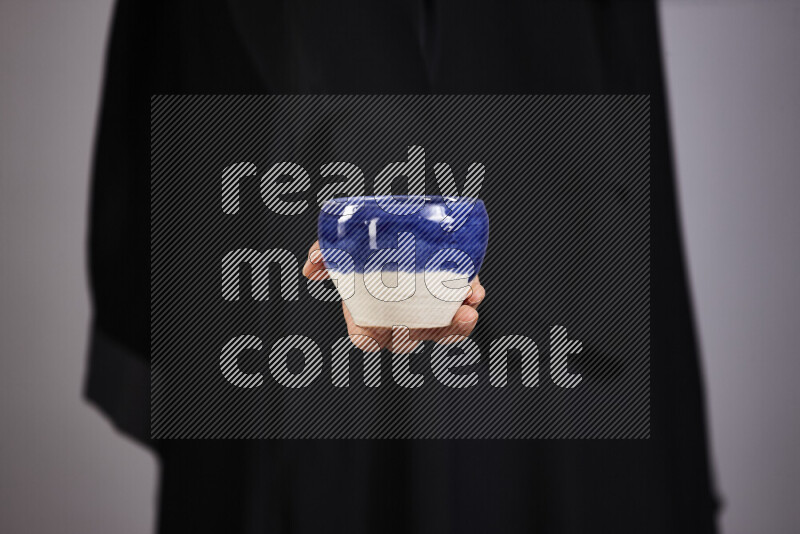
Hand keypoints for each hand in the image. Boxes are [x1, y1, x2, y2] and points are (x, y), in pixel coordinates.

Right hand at [302, 241, 484, 351]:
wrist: (399, 223)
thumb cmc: (367, 243)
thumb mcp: (346, 245)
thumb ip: (327, 254)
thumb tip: (311, 266)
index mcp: (367, 313)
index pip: (366, 339)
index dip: (373, 339)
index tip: (380, 329)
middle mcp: (396, 317)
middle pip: (410, 337)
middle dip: (425, 331)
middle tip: (431, 316)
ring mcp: (424, 311)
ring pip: (442, 329)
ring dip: (457, 325)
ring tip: (467, 306)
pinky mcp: (448, 296)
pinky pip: (462, 309)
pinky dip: (470, 302)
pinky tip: (474, 291)